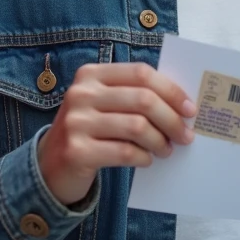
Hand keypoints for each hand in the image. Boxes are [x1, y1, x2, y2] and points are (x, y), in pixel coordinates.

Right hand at [37, 62, 195, 205]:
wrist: (49, 166)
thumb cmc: (89, 131)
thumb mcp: (104, 105)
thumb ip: (134, 97)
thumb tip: (182, 105)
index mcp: (90, 75)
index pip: (141, 73)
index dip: (171, 90)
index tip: (190, 108)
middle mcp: (81, 94)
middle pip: (143, 99)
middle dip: (172, 119)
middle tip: (186, 135)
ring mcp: (76, 122)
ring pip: (137, 127)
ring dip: (160, 141)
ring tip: (167, 150)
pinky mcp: (77, 151)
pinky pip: (125, 152)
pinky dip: (143, 157)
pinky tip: (147, 160)